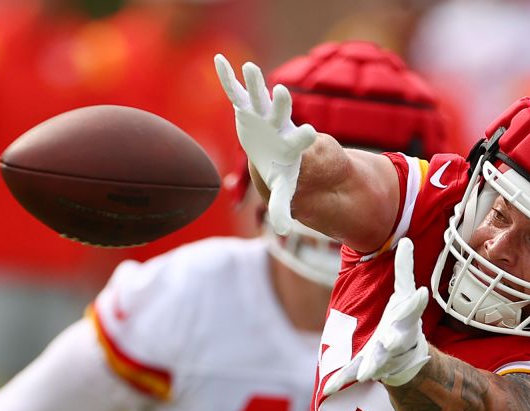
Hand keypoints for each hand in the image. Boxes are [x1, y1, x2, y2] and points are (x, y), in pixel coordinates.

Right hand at [214, 54, 316, 236]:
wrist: (276, 150)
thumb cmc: (281, 169)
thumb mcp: (282, 189)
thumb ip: (282, 207)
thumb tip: (286, 232)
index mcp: (290, 144)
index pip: (301, 141)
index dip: (305, 137)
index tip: (312, 132)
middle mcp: (278, 125)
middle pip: (280, 113)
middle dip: (280, 104)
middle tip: (282, 93)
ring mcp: (262, 114)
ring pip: (258, 96)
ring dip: (254, 83)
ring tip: (250, 67)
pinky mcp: (247, 107)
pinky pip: (235, 90)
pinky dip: (227, 76)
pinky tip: (218, 59)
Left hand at [324, 238, 430, 395]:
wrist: (407, 358)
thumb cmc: (403, 321)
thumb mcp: (405, 295)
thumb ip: (404, 270)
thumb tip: (407, 238)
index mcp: (406, 320)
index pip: (412, 310)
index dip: (416, 302)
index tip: (421, 293)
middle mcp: (396, 339)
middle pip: (396, 340)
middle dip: (393, 341)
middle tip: (391, 340)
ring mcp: (382, 356)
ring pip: (377, 362)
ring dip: (371, 367)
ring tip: (366, 374)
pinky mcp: (367, 366)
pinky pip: (352, 374)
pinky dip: (341, 382)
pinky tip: (327, 389)